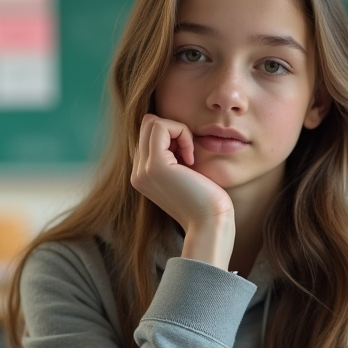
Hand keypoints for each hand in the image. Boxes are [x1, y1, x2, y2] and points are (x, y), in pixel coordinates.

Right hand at [131, 115, 234, 267]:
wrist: (210, 225)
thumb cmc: (207, 201)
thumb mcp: (187, 174)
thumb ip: (176, 155)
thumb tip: (175, 130)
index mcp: (143, 176)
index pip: (148, 136)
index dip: (172, 137)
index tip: (189, 158)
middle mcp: (137, 173)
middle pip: (147, 125)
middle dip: (173, 131)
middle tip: (190, 155)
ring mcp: (142, 170)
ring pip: (152, 122)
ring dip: (178, 131)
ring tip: (190, 156)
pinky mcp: (154, 166)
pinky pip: (162, 126)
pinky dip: (182, 133)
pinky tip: (192, 158)